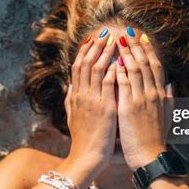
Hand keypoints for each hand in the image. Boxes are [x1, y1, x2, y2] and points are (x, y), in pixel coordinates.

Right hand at [64, 32, 116, 173]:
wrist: (86, 156)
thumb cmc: (82, 138)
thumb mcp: (71, 116)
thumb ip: (70, 99)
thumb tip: (70, 85)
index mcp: (75, 96)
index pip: (78, 67)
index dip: (85, 51)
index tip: (91, 38)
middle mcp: (82, 95)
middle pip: (86, 63)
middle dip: (96, 46)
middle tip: (104, 32)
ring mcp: (93, 101)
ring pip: (97, 69)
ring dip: (105, 53)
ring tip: (114, 40)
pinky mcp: (105, 108)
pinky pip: (108, 84)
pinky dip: (113, 71)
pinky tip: (119, 60)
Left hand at [116, 32, 172, 170]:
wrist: (150, 157)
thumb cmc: (156, 138)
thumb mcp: (167, 116)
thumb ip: (169, 98)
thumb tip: (170, 84)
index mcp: (161, 94)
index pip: (155, 66)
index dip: (148, 50)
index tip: (142, 38)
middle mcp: (153, 94)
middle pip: (145, 63)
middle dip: (136, 46)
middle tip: (128, 31)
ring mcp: (141, 100)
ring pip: (135, 70)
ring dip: (126, 53)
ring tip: (118, 40)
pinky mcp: (129, 108)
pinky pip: (124, 85)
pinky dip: (120, 72)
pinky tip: (113, 61)